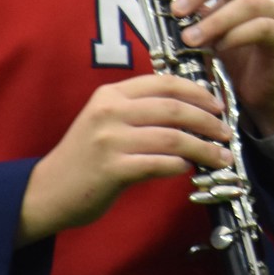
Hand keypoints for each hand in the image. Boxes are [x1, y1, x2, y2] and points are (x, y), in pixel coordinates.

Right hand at [18, 73, 232, 243]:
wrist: (47, 191)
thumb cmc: (85, 157)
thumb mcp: (107, 122)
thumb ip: (141, 111)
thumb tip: (192, 112)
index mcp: (111, 95)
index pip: (165, 83)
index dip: (198, 92)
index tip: (218, 105)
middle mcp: (110, 112)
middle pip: (174, 109)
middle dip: (208, 121)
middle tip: (226, 132)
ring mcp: (109, 140)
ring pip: (172, 138)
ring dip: (203, 148)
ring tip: (220, 156)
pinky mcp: (112, 169)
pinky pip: (159, 164)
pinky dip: (180, 166)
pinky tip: (188, 169)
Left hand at [162, 0, 273, 136]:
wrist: (259, 88)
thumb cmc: (230, 53)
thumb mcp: (203, 28)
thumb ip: (187, 13)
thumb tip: (154, 2)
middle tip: (177, 10)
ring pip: (248, 2)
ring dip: (215, 20)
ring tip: (191, 39)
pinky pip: (261, 28)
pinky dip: (235, 36)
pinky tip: (219, 49)